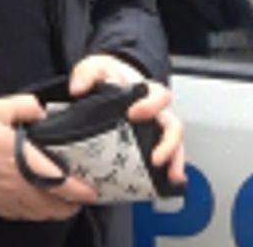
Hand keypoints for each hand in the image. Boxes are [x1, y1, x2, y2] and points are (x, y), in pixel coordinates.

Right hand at [0, 94, 97, 219]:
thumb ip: (25, 106)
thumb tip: (43, 111)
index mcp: (22, 160)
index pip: (61, 183)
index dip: (82, 190)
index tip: (95, 188)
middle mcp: (19, 185)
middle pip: (57, 206)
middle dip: (76, 202)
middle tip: (86, 191)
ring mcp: (9, 199)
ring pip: (44, 214)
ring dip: (60, 209)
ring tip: (69, 198)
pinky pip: (28, 216)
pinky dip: (42, 213)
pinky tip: (44, 202)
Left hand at [69, 54, 187, 187]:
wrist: (107, 85)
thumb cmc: (108, 77)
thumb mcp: (96, 68)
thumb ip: (87, 73)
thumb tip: (78, 88)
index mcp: (146, 92)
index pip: (159, 96)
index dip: (151, 105)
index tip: (134, 113)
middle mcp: (156, 112)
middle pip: (173, 127)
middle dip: (169, 144)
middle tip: (155, 158)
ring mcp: (155, 130)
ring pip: (174, 146)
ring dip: (174, 163)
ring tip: (171, 177)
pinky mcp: (148, 145)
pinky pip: (164, 159)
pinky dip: (167, 172)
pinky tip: (165, 184)